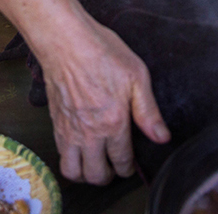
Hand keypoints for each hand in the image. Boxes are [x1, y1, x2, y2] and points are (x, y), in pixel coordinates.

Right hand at [40, 19, 169, 183]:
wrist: (64, 41)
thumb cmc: (101, 52)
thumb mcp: (136, 75)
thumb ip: (148, 111)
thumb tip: (162, 137)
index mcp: (113, 123)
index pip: (122, 162)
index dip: (129, 168)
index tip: (130, 164)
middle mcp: (89, 133)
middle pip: (97, 175)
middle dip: (109, 176)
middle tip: (114, 166)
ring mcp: (69, 130)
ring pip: (74, 172)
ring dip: (86, 174)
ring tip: (95, 164)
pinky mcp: (55, 123)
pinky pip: (60, 156)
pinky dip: (70, 161)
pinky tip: (79, 150)